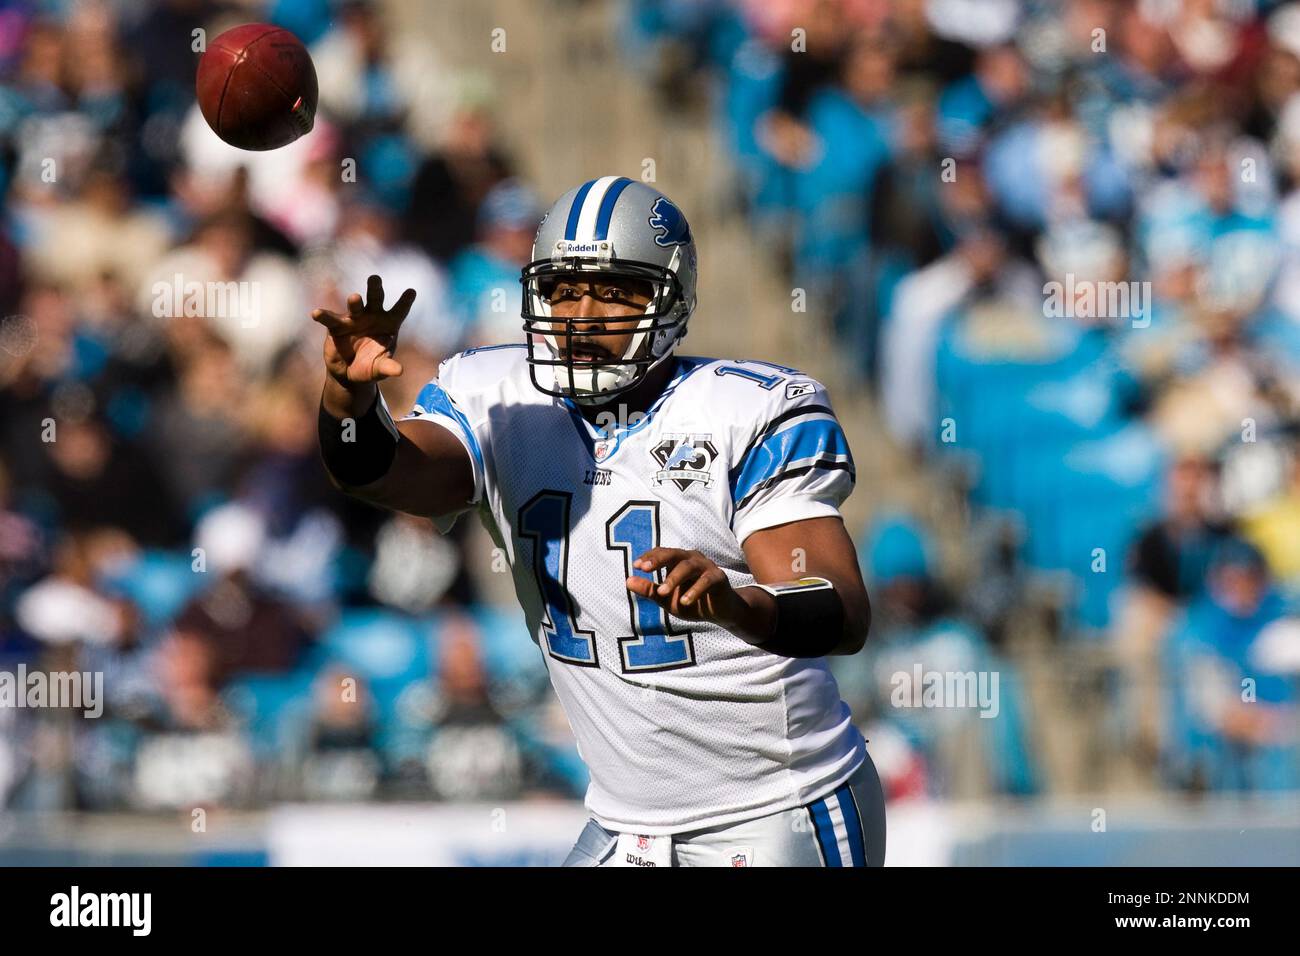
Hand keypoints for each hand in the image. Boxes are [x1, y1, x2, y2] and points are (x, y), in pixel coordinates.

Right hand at [312, 274, 416, 386]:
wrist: (349, 372)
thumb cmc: (370, 366)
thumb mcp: (379, 369)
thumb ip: (387, 367)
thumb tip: (399, 371)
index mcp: (389, 324)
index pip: (399, 311)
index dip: (405, 302)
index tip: (412, 292)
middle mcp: (372, 316)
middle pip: (376, 299)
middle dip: (375, 289)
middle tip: (375, 278)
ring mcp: (354, 319)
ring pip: (355, 306)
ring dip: (354, 302)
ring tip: (354, 297)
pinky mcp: (336, 326)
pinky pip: (330, 319)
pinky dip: (323, 316)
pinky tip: (316, 313)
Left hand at [626, 548, 773, 637]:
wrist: (720, 612)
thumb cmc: (692, 601)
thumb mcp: (667, 599)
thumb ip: (650, 590)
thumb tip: (627, 581)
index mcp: (678, 560)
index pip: (662, 553)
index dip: (649, 557)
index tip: (636, 566)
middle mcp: (692, 559)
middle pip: (674, 554)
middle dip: (658, 559)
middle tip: (645, 569)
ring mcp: (706, 567)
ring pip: (688, 566)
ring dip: (674, 578)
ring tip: (662, 592)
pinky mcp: (718, 578)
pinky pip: (706, 581)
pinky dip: (695, 590)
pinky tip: (684, 601)